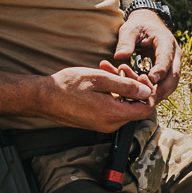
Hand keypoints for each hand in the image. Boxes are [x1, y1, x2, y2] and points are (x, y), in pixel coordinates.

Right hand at [40, 64, 155, 132]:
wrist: (43, 97)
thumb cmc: (67, 86)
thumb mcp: (100, 79)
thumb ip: (126, 86)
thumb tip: (146, 92)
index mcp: (113, 114)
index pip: (146, 109)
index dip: (148, 92)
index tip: (141, 76)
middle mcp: (110, 124)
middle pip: (136, 107)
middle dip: (133, 85)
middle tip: (123, 67)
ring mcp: (103, 125)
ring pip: (123, 105)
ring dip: (121, 86)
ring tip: (108, 68)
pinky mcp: (96, 121)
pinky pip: (112, 107)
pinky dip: (112, 92)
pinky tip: (102, 77)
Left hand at [116, 7, 181, 101]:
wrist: (148, 24)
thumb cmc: (138, 26)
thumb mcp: (129, 29)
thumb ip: (125, 42)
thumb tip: (119, 56)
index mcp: (166, 42)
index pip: (166, 59)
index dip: (160, 70)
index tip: (150, 79)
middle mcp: (175, 55)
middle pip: (173, 76)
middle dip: (161, 89)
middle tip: (146, 97)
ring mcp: (174, 65)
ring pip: (171, 84)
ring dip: (159, 94)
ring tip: (144, 102)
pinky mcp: (169, 72)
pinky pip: (166, 86)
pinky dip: (157, 93)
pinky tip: (144, 99)